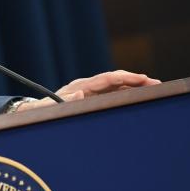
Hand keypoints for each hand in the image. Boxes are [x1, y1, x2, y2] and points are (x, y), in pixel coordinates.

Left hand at [14, 70, 160, 111]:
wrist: (33, 112)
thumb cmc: (40, 111)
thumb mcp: (48, 108)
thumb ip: (63, 101)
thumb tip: (80, 93)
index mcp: (80, 86)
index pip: (108, 79)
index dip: (126, 78)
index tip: (144, 79)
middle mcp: (87, 86)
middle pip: (115, 79)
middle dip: (136, 80)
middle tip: (157, 84)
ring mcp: (89, 91)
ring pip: (116, 86)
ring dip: (133, 87)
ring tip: (154, 89)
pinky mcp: (91, 98)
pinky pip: (111, 94)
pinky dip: (125, 93)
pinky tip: (138, 97)